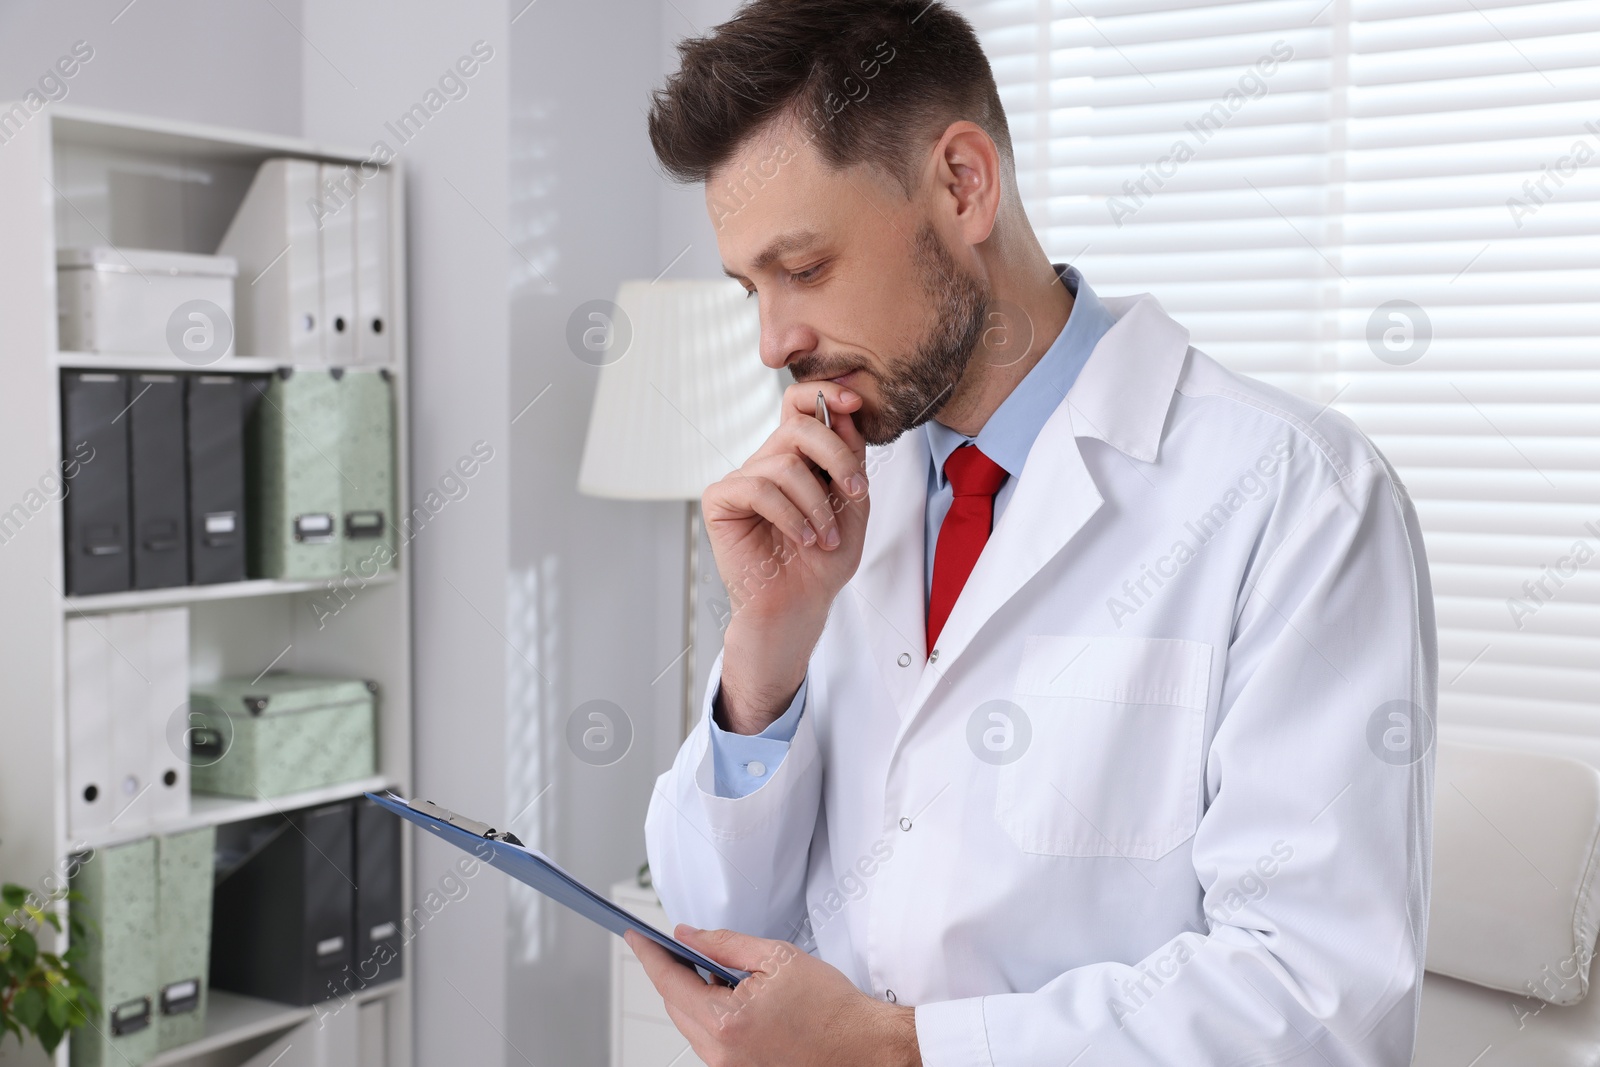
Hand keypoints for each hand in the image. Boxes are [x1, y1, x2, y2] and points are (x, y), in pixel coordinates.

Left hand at [625, 925, 918, 1066]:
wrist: (863, 1049)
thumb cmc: (831, 1007)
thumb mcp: (778, 958)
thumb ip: (724, 943)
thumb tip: (687, 936)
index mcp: (727, 1022)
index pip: (669, 982)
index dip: (649, 954)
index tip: (634, 935)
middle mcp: (721, 1054)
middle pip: (674, 1006)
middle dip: (670, 972)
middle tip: (673, 944)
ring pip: (689, 1024)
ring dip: (691, 994)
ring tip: (710, 968)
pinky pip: (709, 1040)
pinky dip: (709, 1014)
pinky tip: (728, 995)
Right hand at [702, 381, 870, 732]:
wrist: (798, 607)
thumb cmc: (822, 563)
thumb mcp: (853, 505)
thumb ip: (851, 459)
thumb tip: (845, 411)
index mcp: (797, 458)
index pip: (801, 406)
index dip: (826, 394)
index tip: (854, 402)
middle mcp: (767, 462)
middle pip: (798, 426)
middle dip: (835, 454)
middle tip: (855, 491)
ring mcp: (743, 479)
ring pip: (783, 463)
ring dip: (816, 504)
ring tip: (825, 537)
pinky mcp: (721, 500)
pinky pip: (758, 488)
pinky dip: (789, 514)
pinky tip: (801, 539)